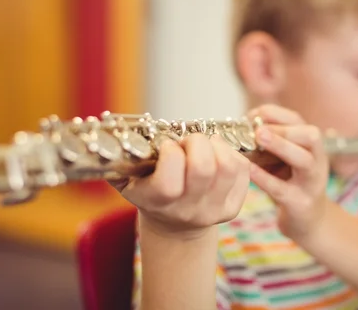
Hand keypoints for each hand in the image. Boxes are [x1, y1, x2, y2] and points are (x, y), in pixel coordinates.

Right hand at [109, 134, 250, 239]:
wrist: (173, 223)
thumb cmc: (148, 189)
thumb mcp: (127, 177)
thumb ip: (120, 158)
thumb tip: (115, 132)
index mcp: (157, 203)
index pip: (169, 183)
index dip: (171, 155)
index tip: (168, 145)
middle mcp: (187, 211)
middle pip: (204, 170)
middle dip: (197, 142)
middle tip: (188, 141)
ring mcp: (213, 211)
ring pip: (228, 167)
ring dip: (217, 145)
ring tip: (204, 144)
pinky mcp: (233, 207)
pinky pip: (242, 169)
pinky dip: (231, 152)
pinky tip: (217, 153)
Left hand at [247, 104, 329, 244]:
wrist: (307, 220)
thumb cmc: (289, 183)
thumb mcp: (280, 159)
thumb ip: (265, 144)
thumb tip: (239, 128)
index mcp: (310, 145)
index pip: (297, 120)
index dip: (274, 114)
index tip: (250, 116)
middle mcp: (317, 159)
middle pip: (310, 136)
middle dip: (283, 129)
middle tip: (257, 129)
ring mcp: (311, 182)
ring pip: (304, 160)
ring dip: (281, 146)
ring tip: (257, 138)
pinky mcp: (301, 203)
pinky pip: (283, 189)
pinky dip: (264, 177)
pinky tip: (248, 170)